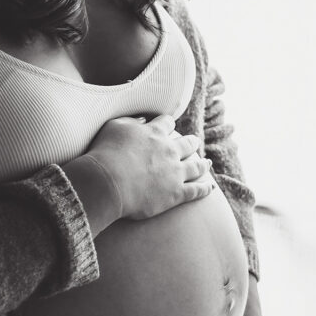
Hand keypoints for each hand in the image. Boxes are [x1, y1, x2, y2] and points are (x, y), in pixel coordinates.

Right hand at [85, 114, 213, 220]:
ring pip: (195, 166)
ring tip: (207, 163)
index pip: (166, 123)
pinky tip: (210, 188)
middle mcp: (169, 150)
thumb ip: (130, 122)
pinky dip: (204, 189)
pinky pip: (196, 190)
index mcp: (154, 133)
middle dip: (191, 142)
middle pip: (187, 143)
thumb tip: (143, 121)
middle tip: (194, 142)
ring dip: (202, 164)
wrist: (108, 182)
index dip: (168, 124)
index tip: (169, 125)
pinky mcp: (176, 193)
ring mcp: (175, 172)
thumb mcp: (114, 127)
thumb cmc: (105, 153)